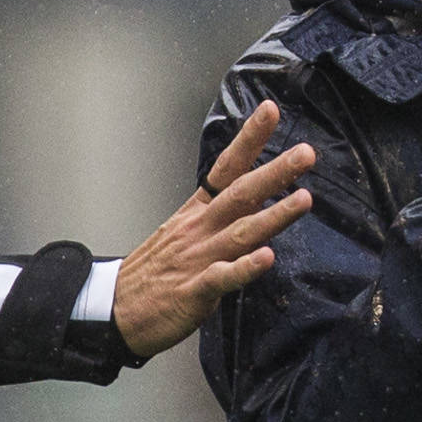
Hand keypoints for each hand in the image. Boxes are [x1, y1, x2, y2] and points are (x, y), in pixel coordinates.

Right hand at [113, 101, 316, 356]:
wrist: (115, 311)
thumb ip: (221, 215)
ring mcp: (197, 259)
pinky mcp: (194, 291)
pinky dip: (245, 267)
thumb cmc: (154, 273)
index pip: (226, 168)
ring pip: (240, 232)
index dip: (249, 140)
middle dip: (275, 172)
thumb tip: (258, 195)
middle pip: (240, 194)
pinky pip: (223, 277)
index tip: (271, 110)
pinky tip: (267, 258)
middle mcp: (199, 229)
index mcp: (196, 212)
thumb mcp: (183, 232)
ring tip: (304, 199)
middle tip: (306, 153)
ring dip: (274, 215)